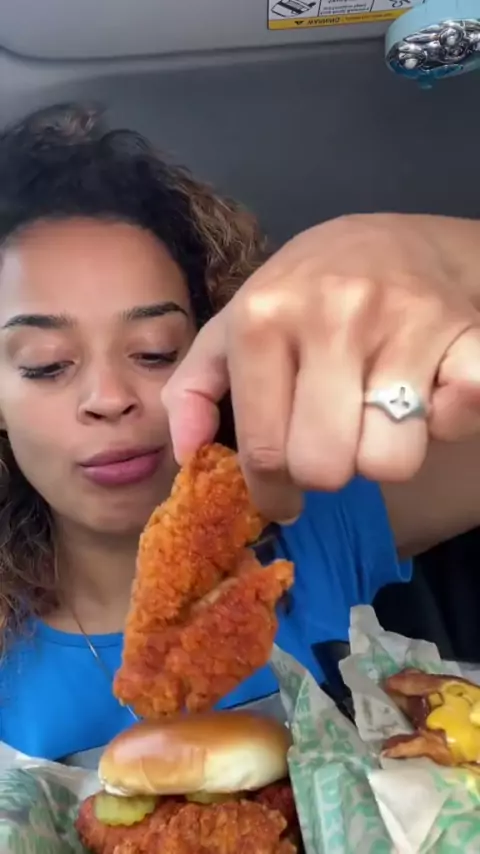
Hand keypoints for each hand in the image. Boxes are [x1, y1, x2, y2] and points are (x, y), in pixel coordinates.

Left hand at [162, 213, 479, 520]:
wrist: (394, 240)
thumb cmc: (305, 293)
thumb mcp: (236, 325)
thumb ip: (195, 386)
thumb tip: (187, 454)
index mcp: (264, 318)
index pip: (266, 451)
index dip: (272, 493)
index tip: (281, 499)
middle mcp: (335, 316)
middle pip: (327, 468)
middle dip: (325, 472)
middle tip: (329, 442)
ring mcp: (406, 322)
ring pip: (392, 461)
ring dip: (382, 453)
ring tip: (373, 415)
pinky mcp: (466, 332)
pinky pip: (461, 415)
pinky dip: (450, 421)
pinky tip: (429, 395)